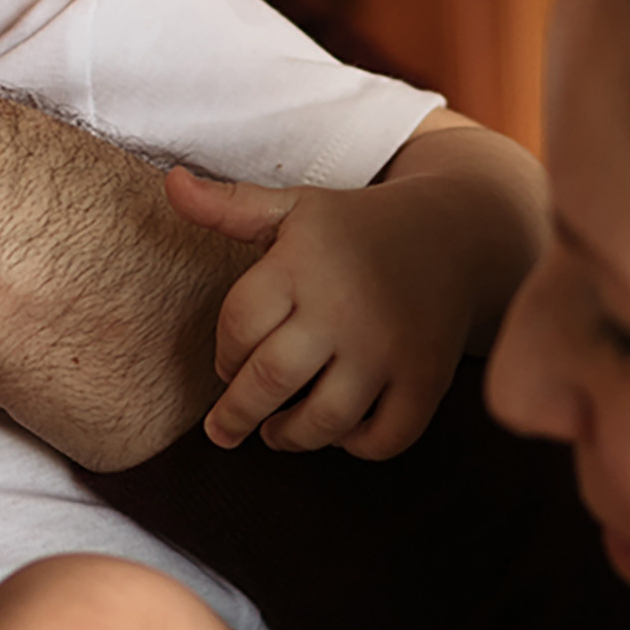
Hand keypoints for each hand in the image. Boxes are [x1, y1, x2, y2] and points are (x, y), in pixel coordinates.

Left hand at [168, 169, 476, 459]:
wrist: (457, 232)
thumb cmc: (356, 226)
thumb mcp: (296, 207)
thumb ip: (230, 206)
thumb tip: (172, 184)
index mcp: (303, 265)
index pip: (239, 328)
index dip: (223, 354)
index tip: (226, 365)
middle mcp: (344, 310)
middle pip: (270, 381)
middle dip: (235, 414)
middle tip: (223, 429)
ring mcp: (389, 349)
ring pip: (323, 420)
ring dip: (288, 436)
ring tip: (275, 432)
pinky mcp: (427, 378)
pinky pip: (384, 438)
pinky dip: (356, 446)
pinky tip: (339, 431)